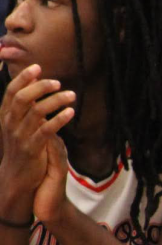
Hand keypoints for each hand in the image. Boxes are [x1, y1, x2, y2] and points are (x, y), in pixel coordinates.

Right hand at [0, 65, 74, 216]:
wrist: (16, 177)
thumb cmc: (22, 148)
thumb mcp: (18, 126)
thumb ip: (25, 108)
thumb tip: (36, 86)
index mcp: (5, 116)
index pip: (11, 91)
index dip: (23, 78)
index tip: (38, 67)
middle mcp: (10, 124)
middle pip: (23, 98)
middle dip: (40, 87)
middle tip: (58, 82)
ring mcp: (20, 136)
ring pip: (36, 111)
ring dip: (55, 100)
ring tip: (72, 95)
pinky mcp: (32, 148)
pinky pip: (46, 130)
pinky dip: (59, 119)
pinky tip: (71, 112)